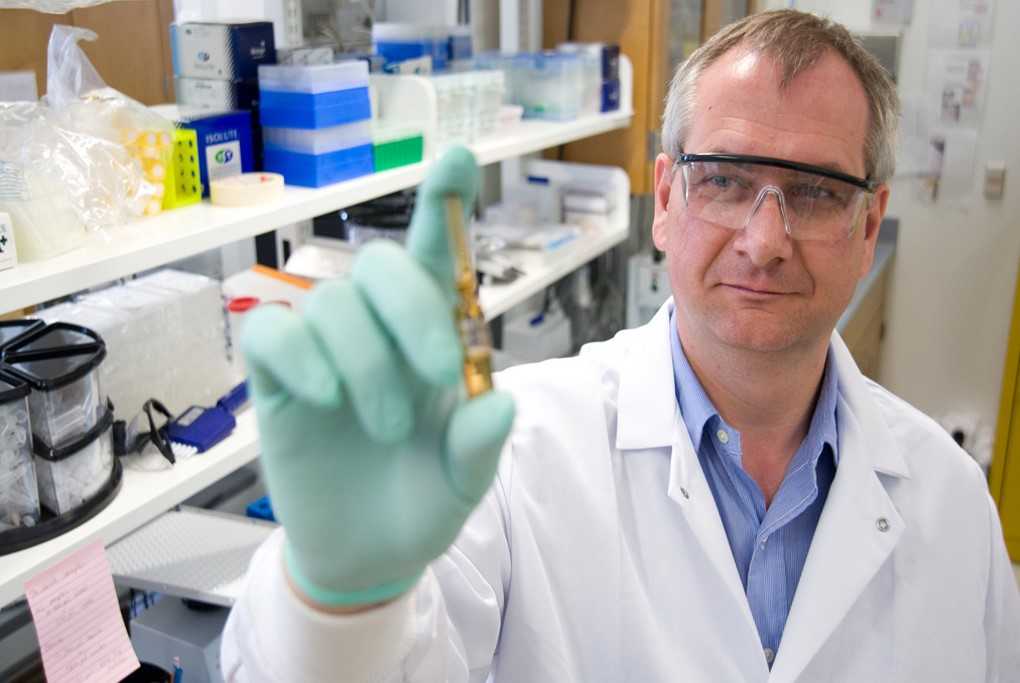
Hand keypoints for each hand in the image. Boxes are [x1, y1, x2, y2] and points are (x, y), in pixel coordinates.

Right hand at [242, 147, 514, 607]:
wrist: (365, 557)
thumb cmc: (421, 503)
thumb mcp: (464, 483)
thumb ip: (480, 443)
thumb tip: (498, 401)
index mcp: (430, 340)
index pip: (435, 256)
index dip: (443, 203)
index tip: (458, 159)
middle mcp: (377, 332)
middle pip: (381, 264)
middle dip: (413, 308)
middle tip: (438, 375)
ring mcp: (324, 351)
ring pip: (332, 303)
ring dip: (366, 361)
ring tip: (386, 427)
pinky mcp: (275, 377)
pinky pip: (272, 331)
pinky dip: (300, 355)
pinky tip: (324, 397)